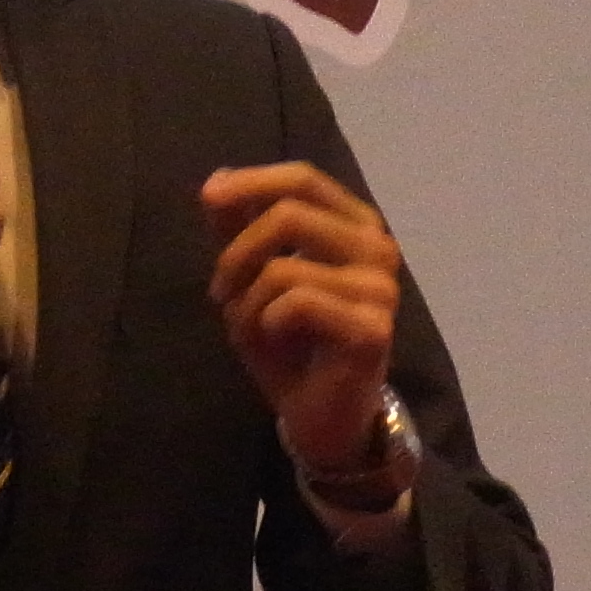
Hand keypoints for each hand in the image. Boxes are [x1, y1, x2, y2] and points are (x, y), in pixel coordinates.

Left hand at [201, 161, 397, 469]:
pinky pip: (295, 304)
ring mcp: (381, 289)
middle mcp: (378, 247)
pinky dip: (266, 321)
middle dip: (237, 253)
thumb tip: (216, 180)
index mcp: (355, 223)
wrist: (317, 412)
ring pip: (284, 267)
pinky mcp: (373, 329)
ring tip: (252, 327)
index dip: (252, 182)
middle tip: (220, 292)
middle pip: (289, 214)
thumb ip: (238, 226)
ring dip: (247, 301)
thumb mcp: (251, 276)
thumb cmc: (288, 339)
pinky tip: (277, 340)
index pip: (303, 178)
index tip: (208, 200)